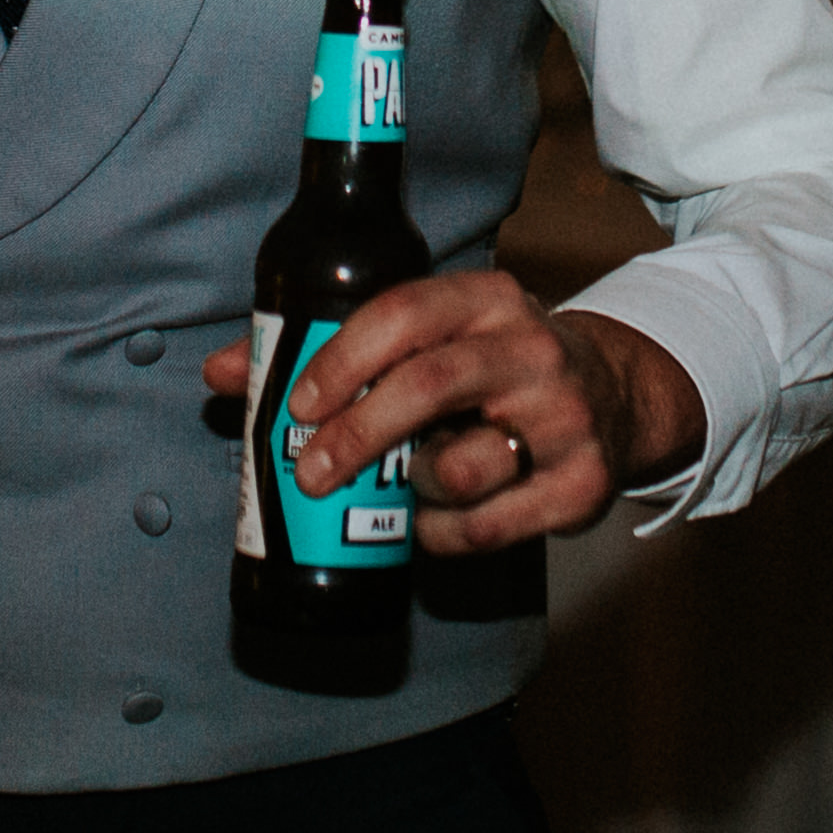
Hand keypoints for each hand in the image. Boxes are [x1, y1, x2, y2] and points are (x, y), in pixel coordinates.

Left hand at [200, 278, 698, 555]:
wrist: (613, 398)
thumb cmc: (489, 367)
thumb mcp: (433, 337)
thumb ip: (330, 351)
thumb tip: (219, 373)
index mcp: (488, 298)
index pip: (405, 313)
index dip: (342, 358)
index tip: (295, 404)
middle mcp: (532, 348)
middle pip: (427, 387)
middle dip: (356, 436)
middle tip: (308, 474)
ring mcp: (566, 417)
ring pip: (459, 468)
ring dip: (413, 491)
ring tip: (406, 486)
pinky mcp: (585, 483)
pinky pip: (490, 527)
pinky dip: (446, 534)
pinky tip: (436, 520)